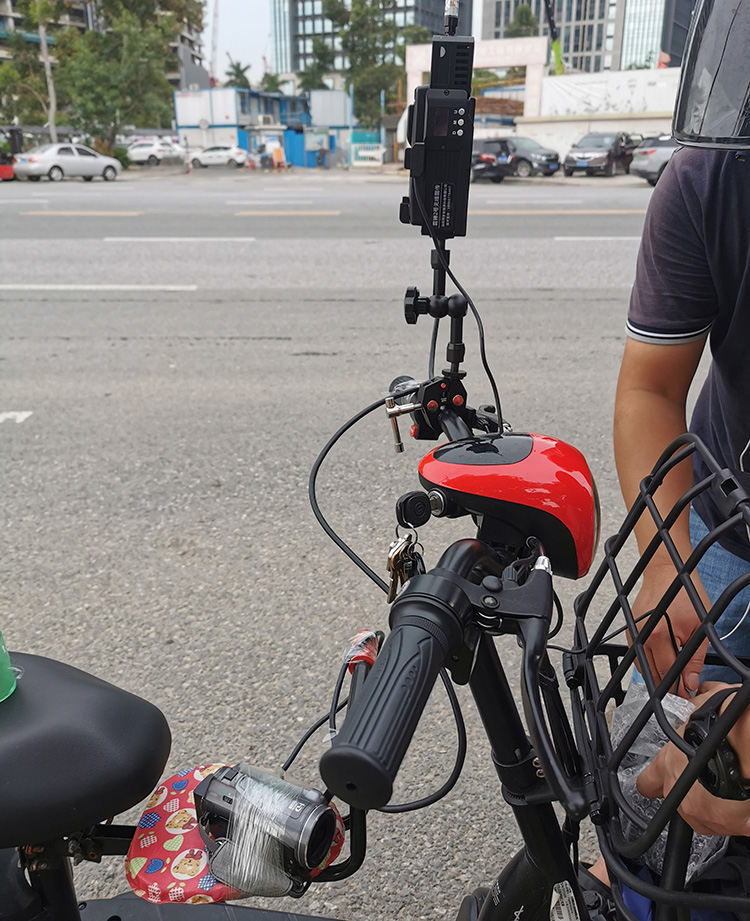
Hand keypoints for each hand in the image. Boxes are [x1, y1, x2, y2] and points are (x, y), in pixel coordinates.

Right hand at [631, 564, 709, 697]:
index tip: (687, 696)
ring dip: (655, 674)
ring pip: (641, 666)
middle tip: (680, 690)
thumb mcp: (699, 627)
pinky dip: (647, 662)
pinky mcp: (629, 629)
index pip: (669, 673)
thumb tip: (690, 682)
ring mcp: (633, 632)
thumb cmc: (684, 594)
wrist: (666, 572)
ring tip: (671, 678)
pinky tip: (659, 662)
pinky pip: (636, 653)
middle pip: (652, 673)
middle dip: (666, 684)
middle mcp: (642, 635)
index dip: (679, 688)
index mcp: (660, 636)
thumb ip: (695, 658)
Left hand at [637, 683, 749, 836]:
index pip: (647, 782)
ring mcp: (705, 814)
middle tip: (711, 776)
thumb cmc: (729, 725)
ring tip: (731, 787)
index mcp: (668, 766)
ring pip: (705, 817)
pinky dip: (740, 817)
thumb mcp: (706, 703)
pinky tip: (746, 801)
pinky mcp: (733, 826)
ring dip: (715, 805)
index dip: (653, 781)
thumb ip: (697, 705)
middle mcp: (681, 794)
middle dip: (692, 791)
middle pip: (679, 801)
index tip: (658, 781)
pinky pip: (734, 824)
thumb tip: (704, 692)